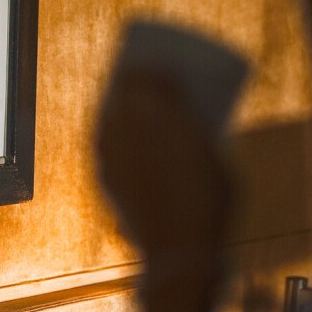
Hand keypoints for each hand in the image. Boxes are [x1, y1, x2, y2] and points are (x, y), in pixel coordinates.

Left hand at [96, 66, 228, 284]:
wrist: (180, 248)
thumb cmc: (209, 201)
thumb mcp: (212, 156)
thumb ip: (191, 128)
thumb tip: (176, 112)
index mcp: (166, 115)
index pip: (153, 76)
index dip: (155, 66)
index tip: (159, 63)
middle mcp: (131, 126)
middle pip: (125, 90)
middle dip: (131, 78)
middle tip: (138, 75)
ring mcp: (112, 151)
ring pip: (107, 113)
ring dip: (114, 102)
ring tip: (125, 102)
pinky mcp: (102, 174)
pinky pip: (99, 141)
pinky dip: (106, 130)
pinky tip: (114, 133)